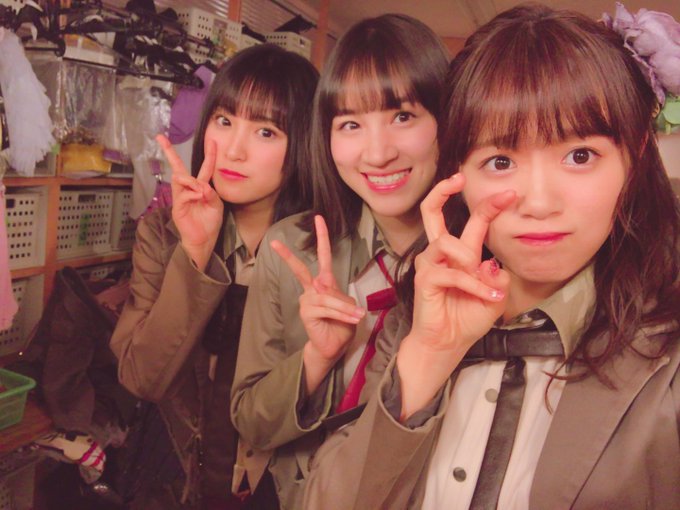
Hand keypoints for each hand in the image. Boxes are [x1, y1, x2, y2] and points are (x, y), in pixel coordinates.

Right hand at [157, 134, 223, 270]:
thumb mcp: (216, 205)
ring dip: (192, 181)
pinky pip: (183, 194)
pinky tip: (199, 198)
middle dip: (170, 152)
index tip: (211, 140)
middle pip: (179, 167)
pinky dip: (193, 194)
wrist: (204, 239)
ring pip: (180, 178)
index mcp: (201, 187)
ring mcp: (181, 197)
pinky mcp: (177, 207)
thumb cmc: (209, 222)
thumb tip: (203, 186)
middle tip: (161, 138)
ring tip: (201, 192)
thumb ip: (212, 194)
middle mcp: (189, 189)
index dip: (209, 154)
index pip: (205, 167)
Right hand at [271, 216, 364, 392]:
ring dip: (345, 308)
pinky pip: (326, 307)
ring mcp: (307, 300)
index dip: (322, 238)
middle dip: (288, 256)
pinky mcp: (306, 312)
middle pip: (300, 270)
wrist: (334, 347)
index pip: (323, 257)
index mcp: (324, 283)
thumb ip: (339, 296)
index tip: (318, 218)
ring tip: (358, 316)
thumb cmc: (342, 325)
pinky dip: (341, 313)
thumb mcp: (348, 307)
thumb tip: (323, 288)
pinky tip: (352, 318)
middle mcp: (312, 289)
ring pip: (327, 297)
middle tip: (274, 242)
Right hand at [410, 173, 514, 351]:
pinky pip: (452, 272)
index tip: (510, 194)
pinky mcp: (424, 279)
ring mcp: (430, 264)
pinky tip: (485, 297)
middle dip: (442, 191)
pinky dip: (472, 284)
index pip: (473, 222)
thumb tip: (489, 263)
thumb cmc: (467, 319)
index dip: (489, 206)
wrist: (447, 343)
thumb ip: (497, 279)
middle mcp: (442, 253)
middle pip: (432, 213)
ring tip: (484, 286)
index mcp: (461, 253)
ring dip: (471, 262)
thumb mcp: (495, 298)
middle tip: (458, 178)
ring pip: (448, 242)